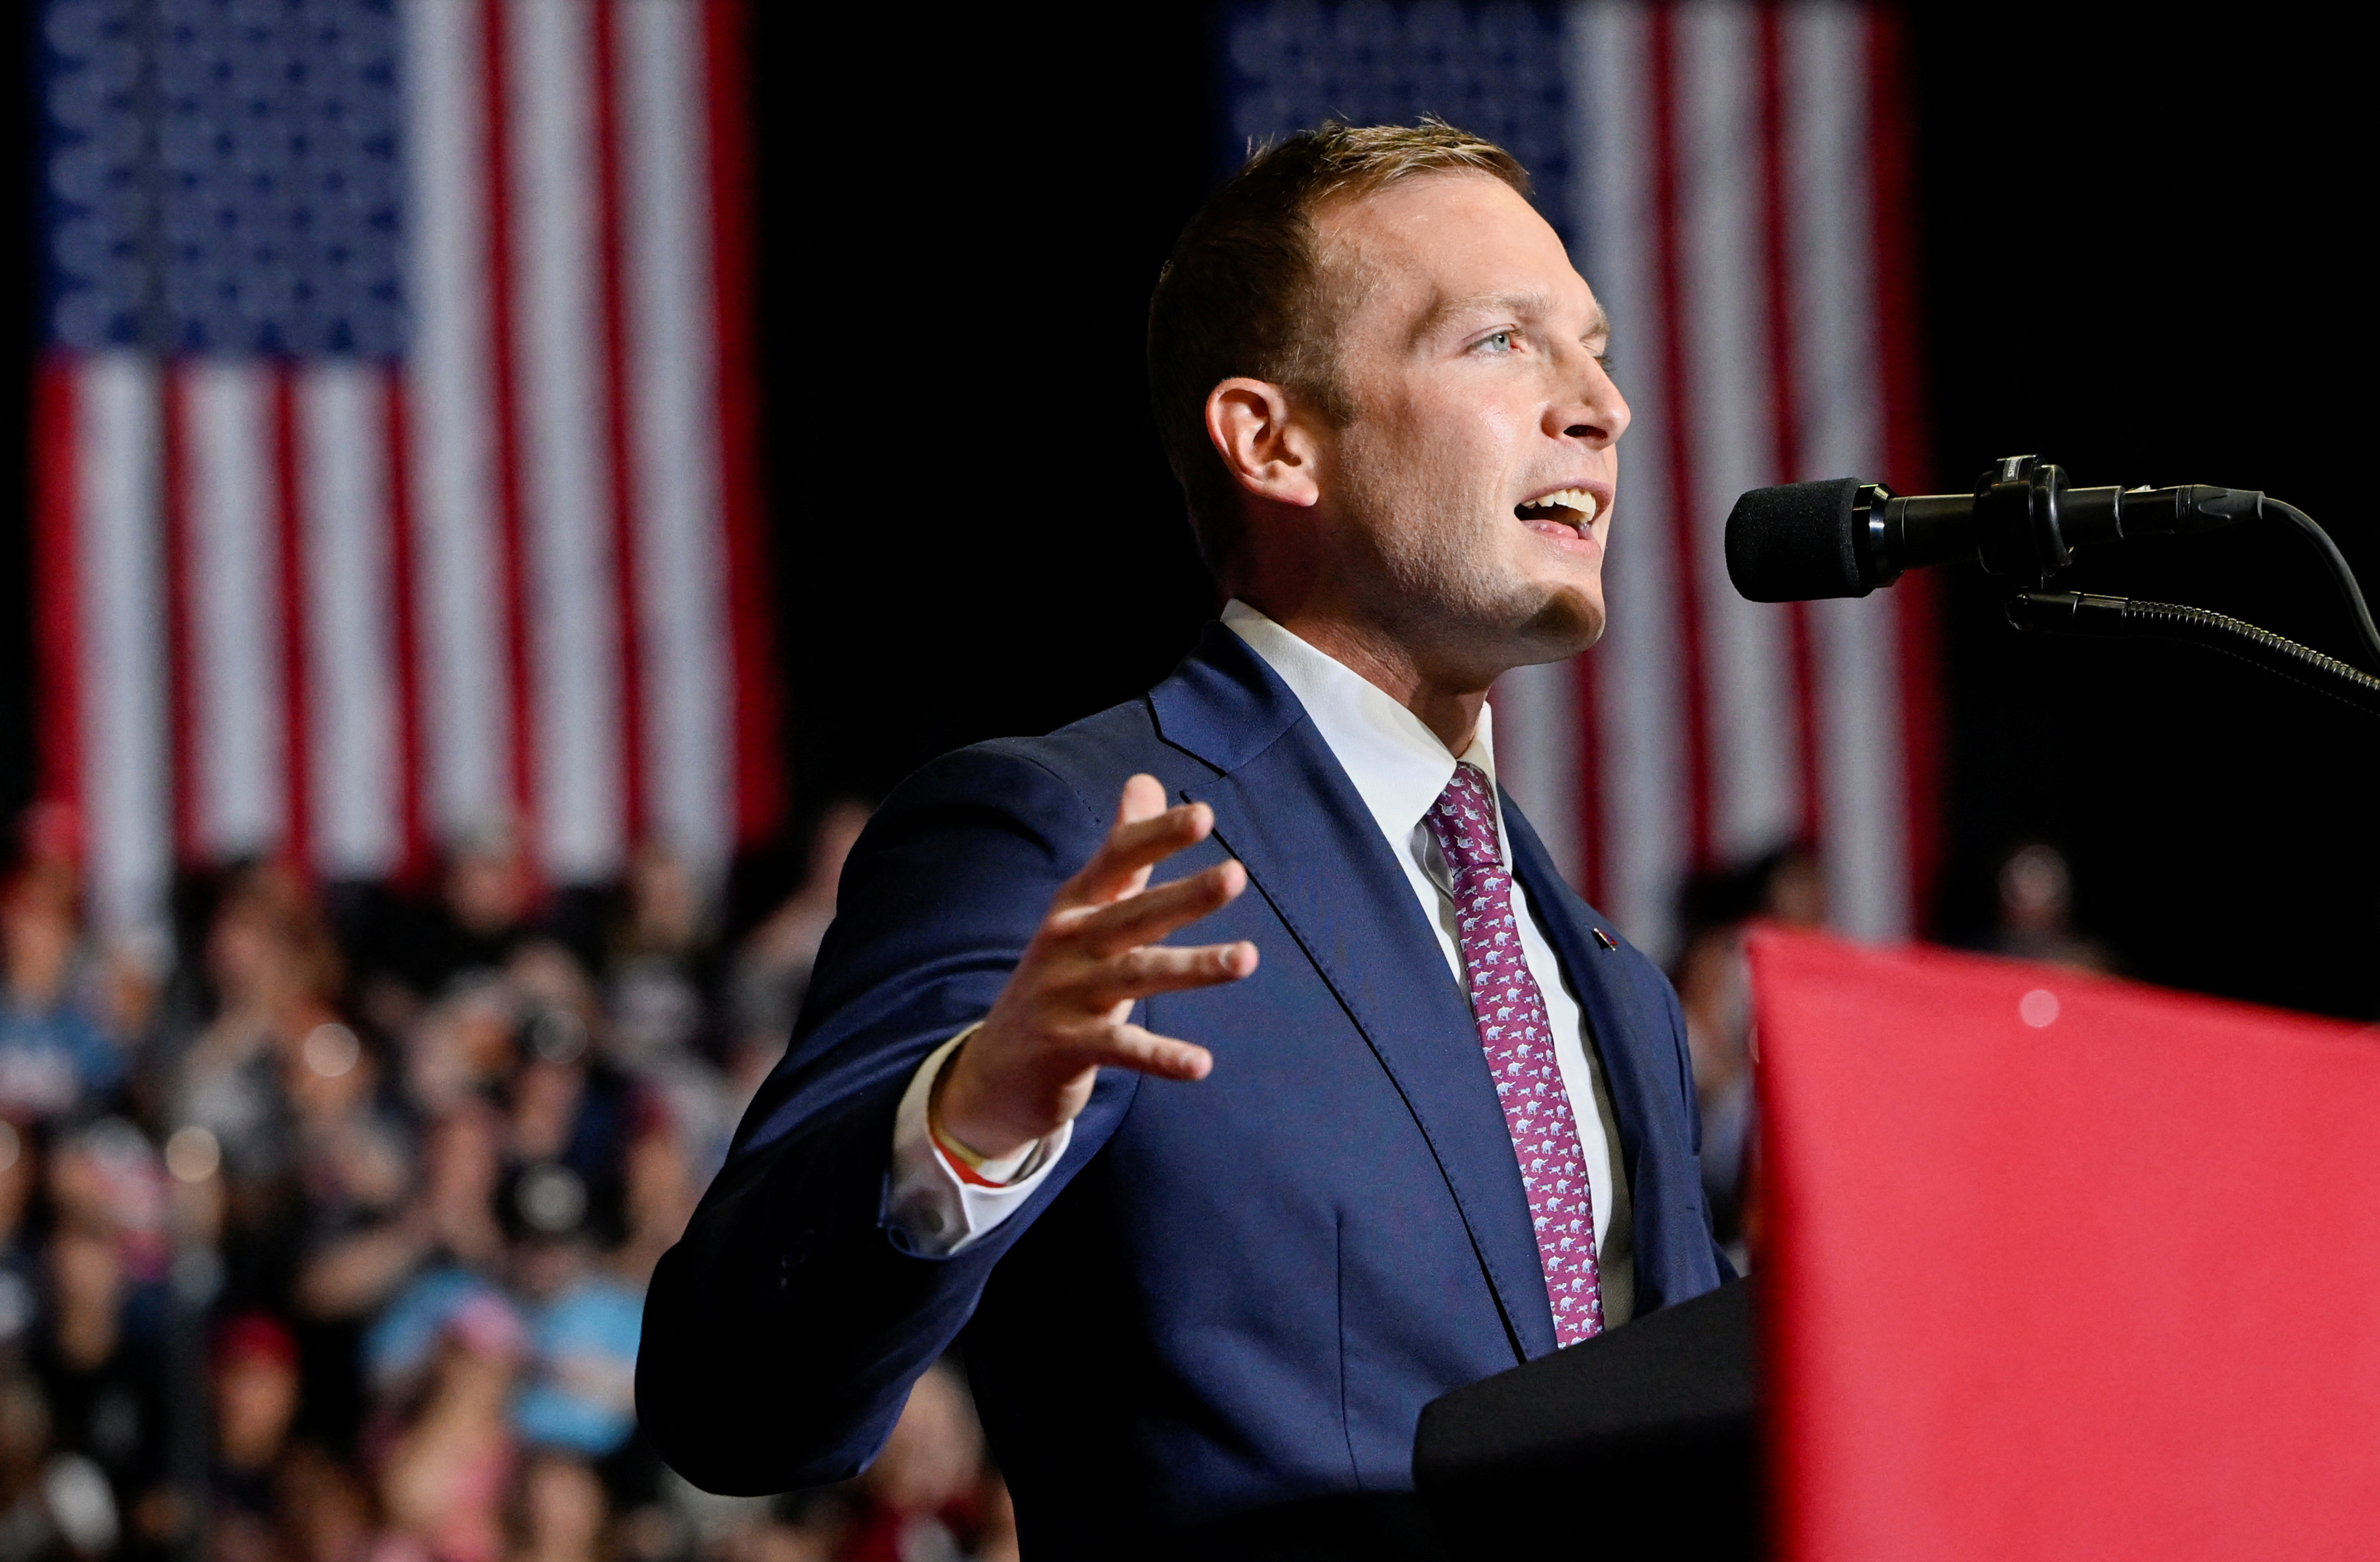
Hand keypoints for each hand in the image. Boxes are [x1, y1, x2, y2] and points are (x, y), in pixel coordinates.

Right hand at [933, 774, 1258, 1160]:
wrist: (995, 1069)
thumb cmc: (1059, 977)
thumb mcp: (1084, 910)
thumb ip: (1123, 853)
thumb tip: (1146, 780)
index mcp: (1076, 905)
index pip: (1117, 860)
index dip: (1157, 837)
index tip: (1204, 815)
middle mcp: (1069, 943)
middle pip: (1133, 914)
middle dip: (1184, 895)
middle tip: (1236, 874)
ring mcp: (1065, 996)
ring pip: (1136, 976)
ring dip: (1192, 968)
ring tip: (1246, 958)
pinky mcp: (1068, 1048)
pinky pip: (1122, 1051)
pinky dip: (1161, 1057)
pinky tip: (1201, 1065)